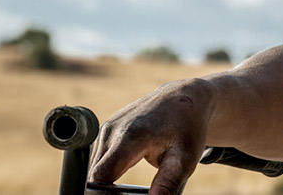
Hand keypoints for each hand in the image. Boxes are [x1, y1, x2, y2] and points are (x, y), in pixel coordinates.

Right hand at [89, 78, 216, 194]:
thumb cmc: (187, 128)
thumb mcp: (185, 159)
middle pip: (95, 175)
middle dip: (107, 192)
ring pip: (95, 168)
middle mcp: (113, 130)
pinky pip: (99, 158)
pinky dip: (108, 170)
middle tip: (130, 193)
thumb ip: (167, 184)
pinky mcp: (106, 129)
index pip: (100, 176)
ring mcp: (107, 128)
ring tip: (128, 187)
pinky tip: (124, 172)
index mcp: (130, 137)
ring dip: (107, 182)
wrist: (185, 97)